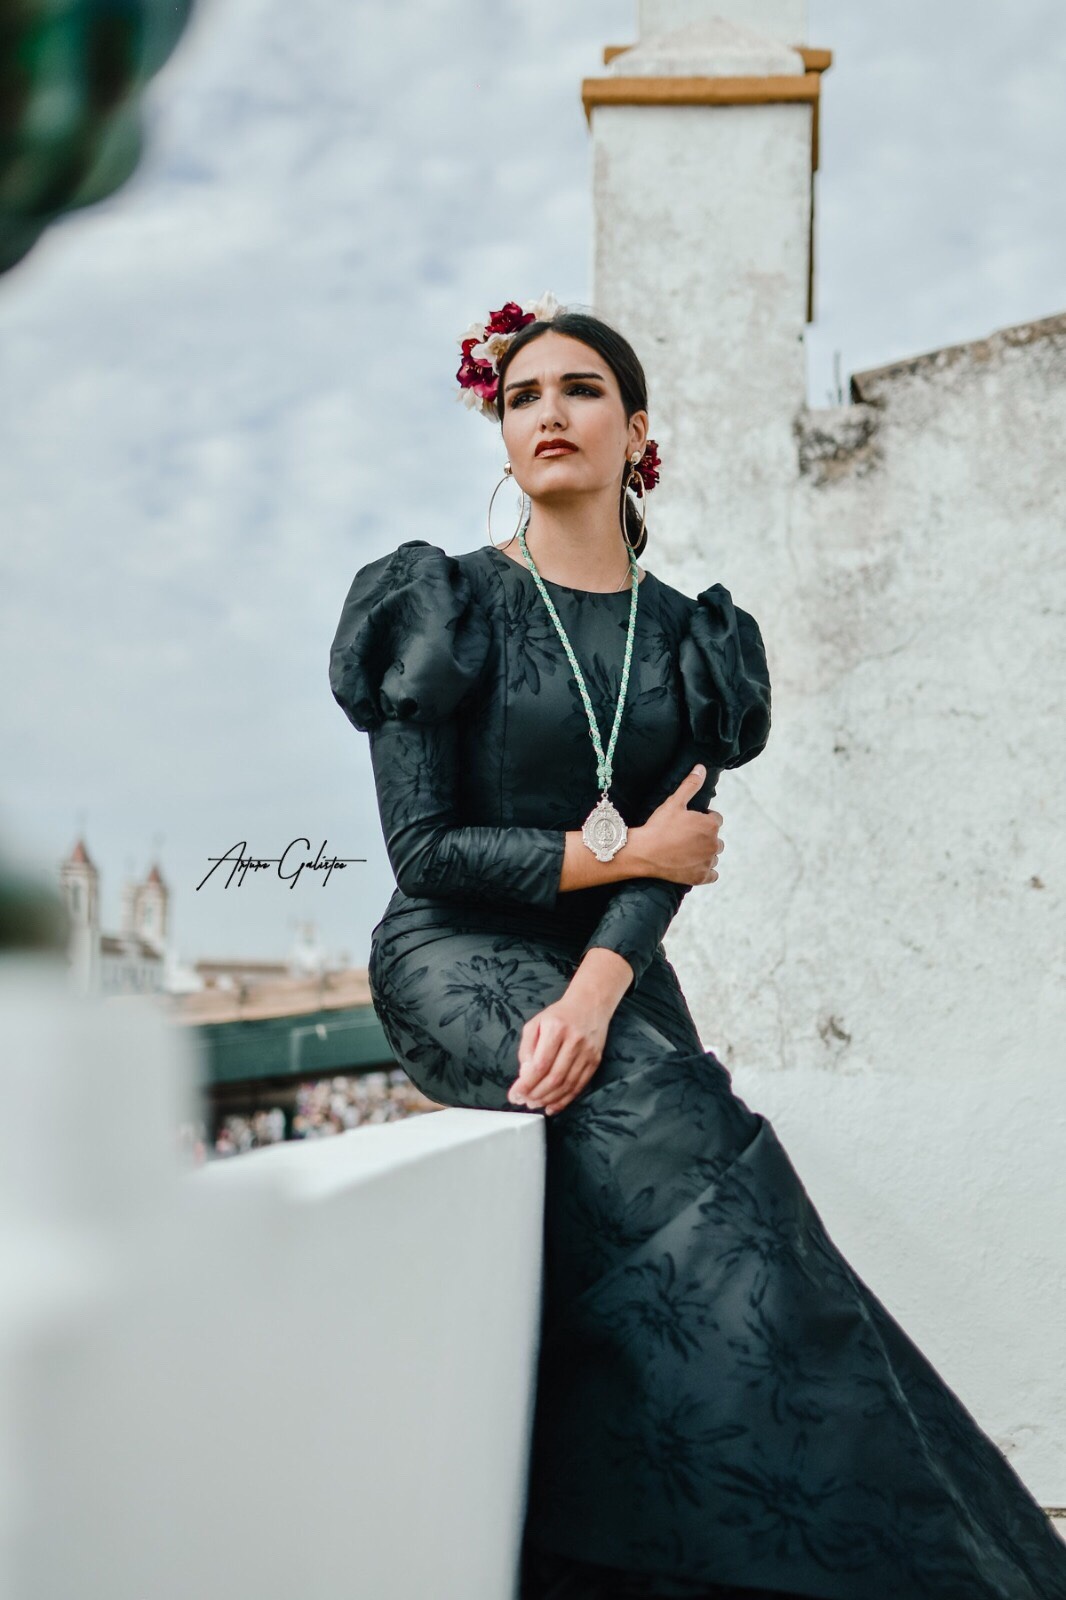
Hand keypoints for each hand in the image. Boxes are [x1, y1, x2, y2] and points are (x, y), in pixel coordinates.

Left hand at [507, 989, 612, 1115]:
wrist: (590, 1005)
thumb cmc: (560, 1015)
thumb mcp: (536, 1023)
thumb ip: (527, 1048)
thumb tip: (524, 1074)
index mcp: (556, 1029)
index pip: (540, 1064)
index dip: (526, 1084)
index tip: (515, 1094)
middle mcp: (574, 1041)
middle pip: (554, 1077)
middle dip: (536, 1094)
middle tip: (524, 1101)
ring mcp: (587, 1053)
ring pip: (567, 1085)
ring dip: (548, 1099)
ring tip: (535, 1104)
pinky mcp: (594, 1061)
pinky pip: (579, 1086)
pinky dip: (565, 1100)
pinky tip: (552, 1106)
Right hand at [633, 765, 723, 886]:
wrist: (644, 853)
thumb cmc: (659, 826)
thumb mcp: (674, 802)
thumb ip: (690, 785)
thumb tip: (701, 768)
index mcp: (711, 825)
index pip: (715, 819)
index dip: (701, 820)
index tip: (687, 823)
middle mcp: (714, 844)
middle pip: (716, 839)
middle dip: (704, 837)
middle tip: (684, 838)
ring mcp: (708, 862)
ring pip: (714, 856)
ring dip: (705, 854)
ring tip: (685, 851)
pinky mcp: (701, 877)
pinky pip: (712, 874)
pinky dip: (706, 871)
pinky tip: (692, 866)